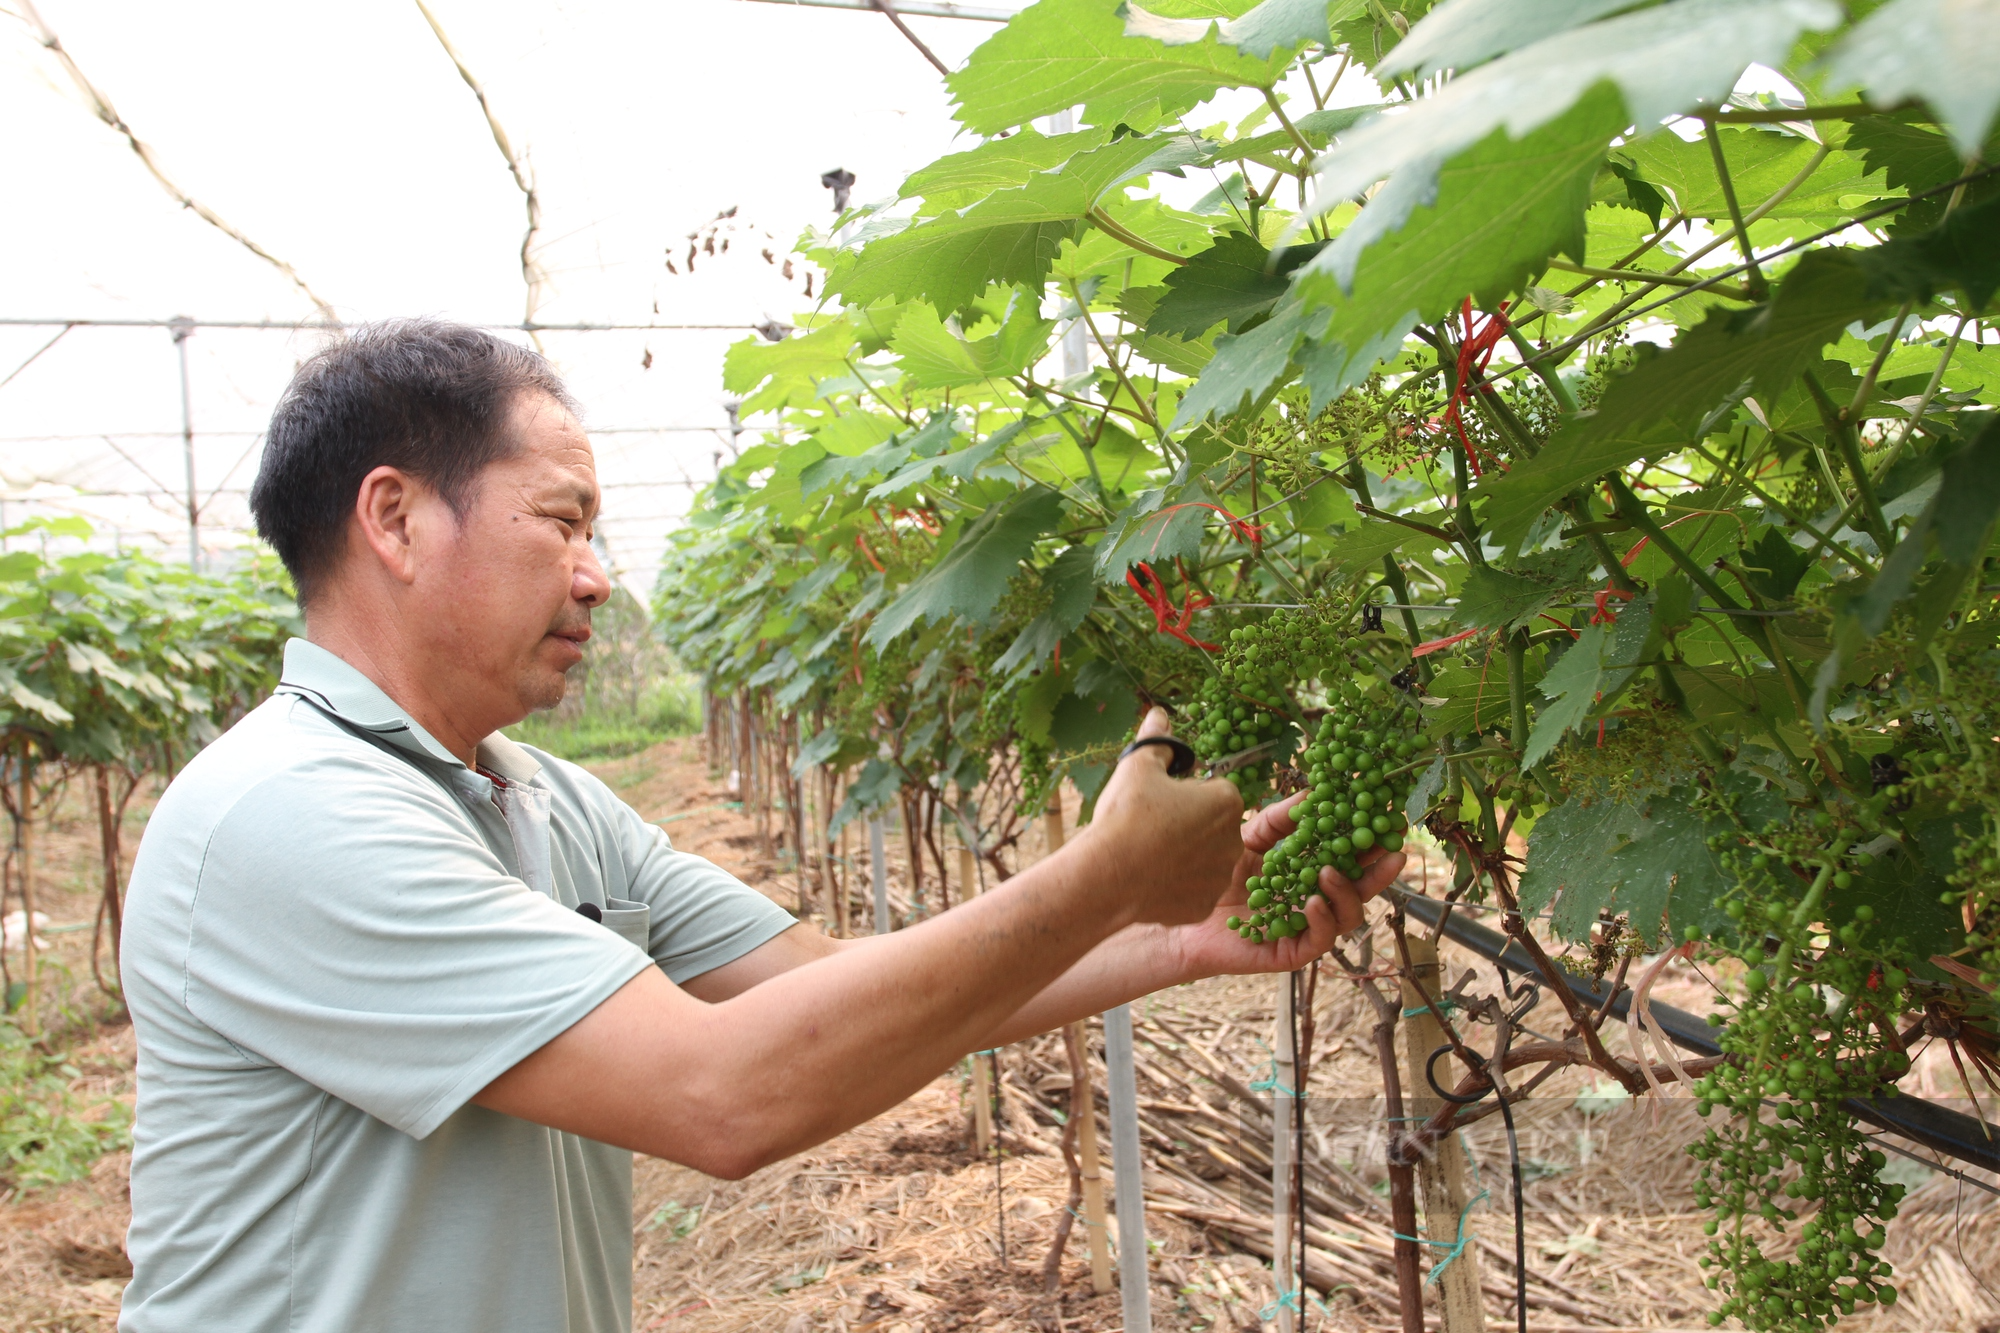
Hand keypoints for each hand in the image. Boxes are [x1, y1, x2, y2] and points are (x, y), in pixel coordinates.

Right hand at [1078, 707, 1243, 927]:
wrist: (1106, 875)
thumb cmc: (1126, 814)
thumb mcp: (1138, 766)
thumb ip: (1157, 740)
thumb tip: (1160, 715)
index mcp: (1226, 801)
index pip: (1216, 790)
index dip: (1188, 793)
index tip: (1163, 799)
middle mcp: (1233, 841)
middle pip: (1214, 826)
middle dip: (1191, 824)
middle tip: (1153, 826)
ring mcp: (1219, 877)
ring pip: (1205, 859)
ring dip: (1186, 855)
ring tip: (1148, 853)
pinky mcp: (1202, 905)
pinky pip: (1192, 889)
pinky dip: (1176, 885)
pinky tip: (1149, 878)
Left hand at [1169, 788, 1405, 978]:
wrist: (1181, 912)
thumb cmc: (1215, 875)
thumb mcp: (1250, 840)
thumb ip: (1279, 820)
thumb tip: (1311, 791)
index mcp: (1311, 874)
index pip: (1350, 858)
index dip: (1371, 843)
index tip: (1388, 822)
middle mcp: (1316, 902)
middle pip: (1360, 889)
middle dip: (1380, 871)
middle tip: (1392, 850)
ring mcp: (1306, 928)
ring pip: (1346, 917)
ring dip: (1347, 892)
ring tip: (1331, 871)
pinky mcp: (1290, 952)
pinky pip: (1318, 940)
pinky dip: (1321, 919)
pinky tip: (1313, 900)